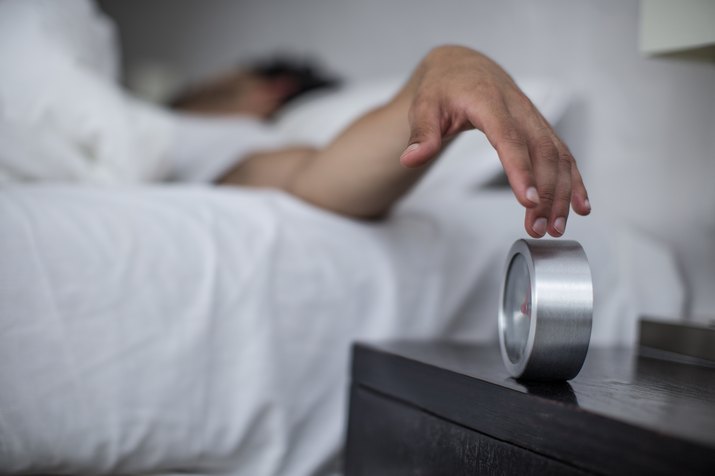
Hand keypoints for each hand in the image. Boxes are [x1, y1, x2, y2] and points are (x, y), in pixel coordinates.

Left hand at [399, 45, 590, 236]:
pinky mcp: (540, 128)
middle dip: (545, 193)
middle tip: (538, 228)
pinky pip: (563, 154)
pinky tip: (580, 206)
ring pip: (557, 156)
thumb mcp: (424, 106)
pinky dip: (574, 180)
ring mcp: (533, 119)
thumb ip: (421, 133)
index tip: (528, 201)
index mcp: (489, 102)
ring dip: (561, 193)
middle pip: (541, 152)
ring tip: (555, 227)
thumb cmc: (443, 88)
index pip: (509, 139)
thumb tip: (410, 158)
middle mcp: (519, 109)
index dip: (521, 170)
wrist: (463, 67)